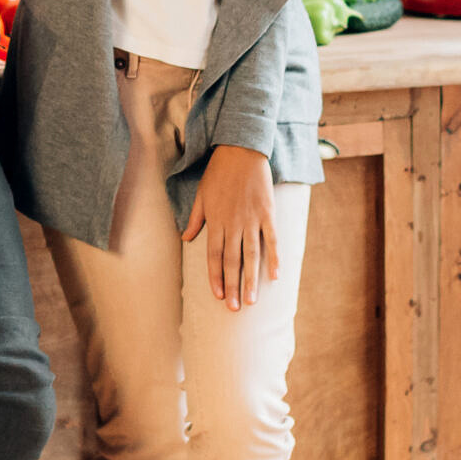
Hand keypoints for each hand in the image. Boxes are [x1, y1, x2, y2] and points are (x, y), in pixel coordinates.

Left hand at [182, 144, 277, 309]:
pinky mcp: (267, 213)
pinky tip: (275, 276)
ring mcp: (251, 220)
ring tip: (252, 300)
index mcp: (215, 221)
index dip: (215, 278)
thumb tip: (185, 238)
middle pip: (231, 261)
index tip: (218, 296)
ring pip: (251, 255)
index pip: (213, 256)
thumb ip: (195, 219)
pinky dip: (274, 258)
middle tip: (235, 309)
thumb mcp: (201, 195)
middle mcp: (232, 224)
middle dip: (232, 286)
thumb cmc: (219, 172)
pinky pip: (271, 240)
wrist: (241, 150)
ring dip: (251, 279)